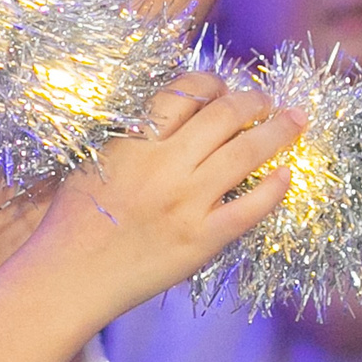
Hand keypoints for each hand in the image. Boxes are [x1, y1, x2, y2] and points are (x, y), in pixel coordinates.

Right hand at [21, 72, 304, 320]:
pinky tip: (286, 174)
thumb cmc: (71, 220)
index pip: (186, 91)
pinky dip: (274, 188)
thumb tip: (170, 108)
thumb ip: (130, 133)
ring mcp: (187, 203)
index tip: (224, 86)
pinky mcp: (202, 240)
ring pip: (247, 152)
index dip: (213, 83)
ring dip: (277, 131)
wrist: (68, 278)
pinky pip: (250, 208)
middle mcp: (165, 166)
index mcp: (134, 141)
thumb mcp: (92, 159)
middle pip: (225, 115)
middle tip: (266, 100)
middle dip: (254, 101)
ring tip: (292, 122)